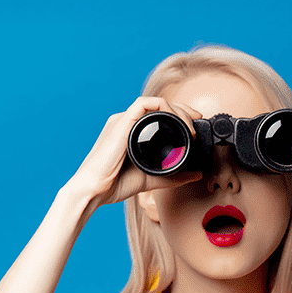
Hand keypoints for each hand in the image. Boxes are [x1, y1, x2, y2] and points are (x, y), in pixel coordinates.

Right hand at [67, 95, 203, 207]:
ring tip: (188, 126)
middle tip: (196, 123)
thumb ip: (174, 176)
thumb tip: (197, 174)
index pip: (158, 114)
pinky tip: (175, 121)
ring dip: (176, 109)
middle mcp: (127, 122)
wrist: (94, 190)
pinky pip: (144, 104)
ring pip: (155, 102)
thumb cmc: (115, 184)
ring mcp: (123, 120)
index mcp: (132, 131)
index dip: (180, 115)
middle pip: (160, 106)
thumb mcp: (152, 179)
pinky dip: (163, 107)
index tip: (194, 126)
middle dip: (182, 110)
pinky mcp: (121, 122)